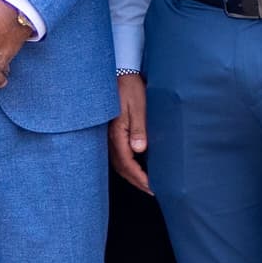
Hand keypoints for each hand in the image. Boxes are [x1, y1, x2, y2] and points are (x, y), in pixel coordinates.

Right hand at [113, 73, 150, 194]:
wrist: (118, 73)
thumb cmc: (129, 87)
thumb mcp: (137, 106)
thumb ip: (138, 128)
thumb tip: (139, 150)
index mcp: (116, 134)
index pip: (127, 163)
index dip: (140, 177)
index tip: (152, 186)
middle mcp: (109, 138)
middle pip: (121, 167)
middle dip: (136, 181)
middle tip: (151, 190)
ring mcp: (108, 136)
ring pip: (118, 162)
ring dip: (131, 174)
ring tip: (145, 182)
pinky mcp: (111, 132)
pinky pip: (117, 154)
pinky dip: (127, 164)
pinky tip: (136, 164)